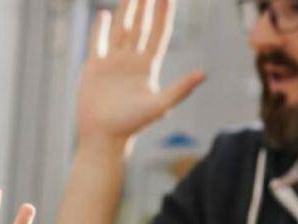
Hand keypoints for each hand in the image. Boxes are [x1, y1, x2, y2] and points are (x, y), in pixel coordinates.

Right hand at [78, 0, 204, 147]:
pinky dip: (100, 28)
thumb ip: (181, 88)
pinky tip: (103, 14)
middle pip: (142, 27)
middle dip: (146, 6)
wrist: (104, 137)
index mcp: (148, 67)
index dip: (164, 14)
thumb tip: (203, 73)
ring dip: (126, 12)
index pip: (159, 34)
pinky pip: (98, 42)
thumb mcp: (159, 106)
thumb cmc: (132, 125)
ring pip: (121, 30)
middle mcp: (131, 62)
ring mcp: (113, 63)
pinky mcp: (94, 68)